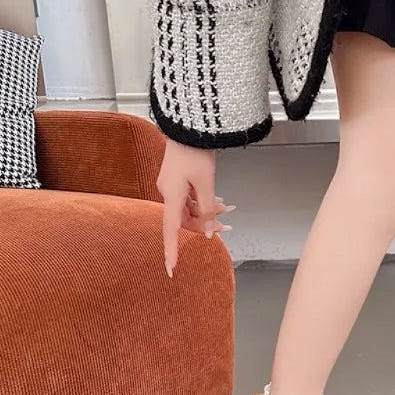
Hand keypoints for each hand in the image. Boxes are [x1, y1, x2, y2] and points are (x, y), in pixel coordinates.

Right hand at [157, 138, 234, 277]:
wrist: (190, 126)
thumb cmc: (196, 151)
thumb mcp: (206, 183)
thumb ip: (207, 209)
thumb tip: (208, 230)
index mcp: (172, 195)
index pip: (170, 231)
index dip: (171, 251)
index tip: (171, 268)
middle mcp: (167, 192)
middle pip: (184, 220)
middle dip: (205, 224)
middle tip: (226, 226)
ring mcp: (171, 185)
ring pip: (189, 209)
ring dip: (207, 211)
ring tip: (227, 207)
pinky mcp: (176, 179)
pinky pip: (189, 198)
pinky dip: (203, 201)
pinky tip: (218, 200)